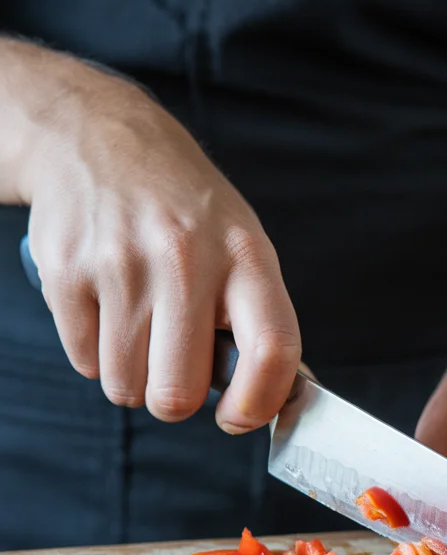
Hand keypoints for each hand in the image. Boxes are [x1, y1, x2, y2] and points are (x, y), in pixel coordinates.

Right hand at [15, 47, 299, 431]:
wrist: (99, 138)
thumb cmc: (184, 209)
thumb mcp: (241, 243)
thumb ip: (256, 317)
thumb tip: (267, 398)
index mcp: (244, 256)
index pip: (271, 349)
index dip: (258, 404)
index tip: (240, 416)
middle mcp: (185, 258)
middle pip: (178, 392)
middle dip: (176, 398)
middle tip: (175, 368)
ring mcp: (120, 264)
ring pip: (126, 386)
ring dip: (133, 375)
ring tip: (140, 326)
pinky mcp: (66, 271)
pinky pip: (85, 362)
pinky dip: (96, 352)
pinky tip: (107, 307)